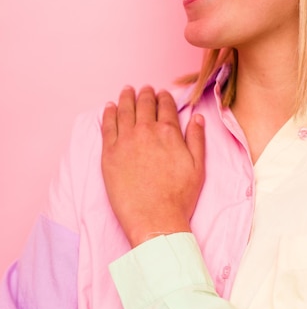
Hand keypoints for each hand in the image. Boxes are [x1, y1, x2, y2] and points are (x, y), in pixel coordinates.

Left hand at [101, 85, 204, 246]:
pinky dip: (108, 113)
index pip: (165, 106)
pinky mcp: (109, 153)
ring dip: (126, 97)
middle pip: (144, 104)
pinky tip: (109, 107)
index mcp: (169, 132)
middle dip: (145, 94)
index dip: (164, 97)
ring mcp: (125, 140)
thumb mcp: (198, 166)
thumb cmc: (179, 197)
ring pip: (124, 110)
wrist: (155, 219)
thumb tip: (197, 117)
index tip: (162, 93)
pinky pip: (107, 126)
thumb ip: (197, 139)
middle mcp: (146, 130)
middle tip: (144, 89)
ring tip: (127, 91)